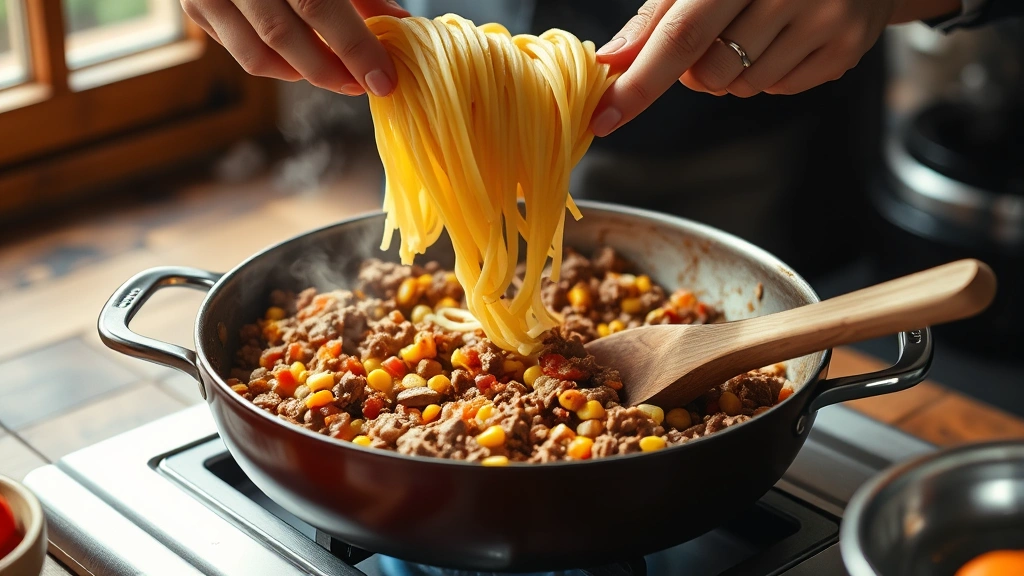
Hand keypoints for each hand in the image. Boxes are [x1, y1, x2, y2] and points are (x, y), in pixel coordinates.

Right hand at [180, 0, 408, 95]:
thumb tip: (399, 24)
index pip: (317, 4)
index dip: (354, 47)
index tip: (383, 79)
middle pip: (284, 36)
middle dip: (331, 71)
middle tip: (364, 84)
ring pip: (258, 56)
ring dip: (305, 74)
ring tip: (339, 76)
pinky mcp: (197, 8)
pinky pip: (242, 54)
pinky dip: (278, 67)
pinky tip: (304, 63)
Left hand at [589, 0, 959, 135]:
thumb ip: (656, 18)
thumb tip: (611, 61)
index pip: (680, 35)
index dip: (640, 82)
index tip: (604, 117)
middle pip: (708, 74)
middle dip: (695, 71)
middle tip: (717, 38)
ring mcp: (823, 20)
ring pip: (740, 88)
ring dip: (731, 74)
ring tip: (755, 32)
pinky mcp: (844, 49)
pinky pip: (776, 90)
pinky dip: (767, 74)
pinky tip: (783, 40)